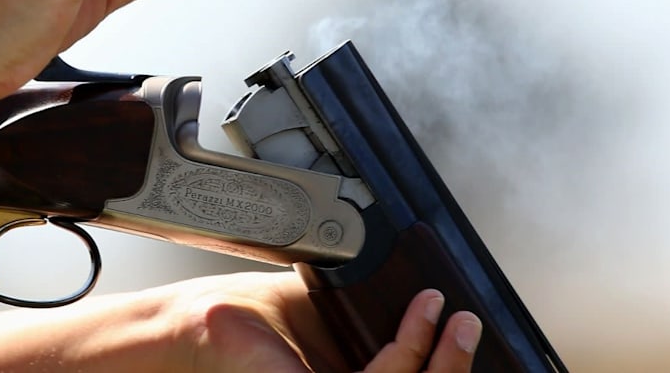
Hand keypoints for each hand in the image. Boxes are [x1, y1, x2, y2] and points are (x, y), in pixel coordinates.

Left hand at [167, 272, 481, 371]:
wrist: (202, 325)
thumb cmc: (248, 324)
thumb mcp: (323, 321)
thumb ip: (363, 325)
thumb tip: (412, 303)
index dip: (443, 365)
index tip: (459, 328)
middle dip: (451, 365)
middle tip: (468, 324)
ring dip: (436, 355)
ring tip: (445, 312)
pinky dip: (408, 351)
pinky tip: (417, 321)